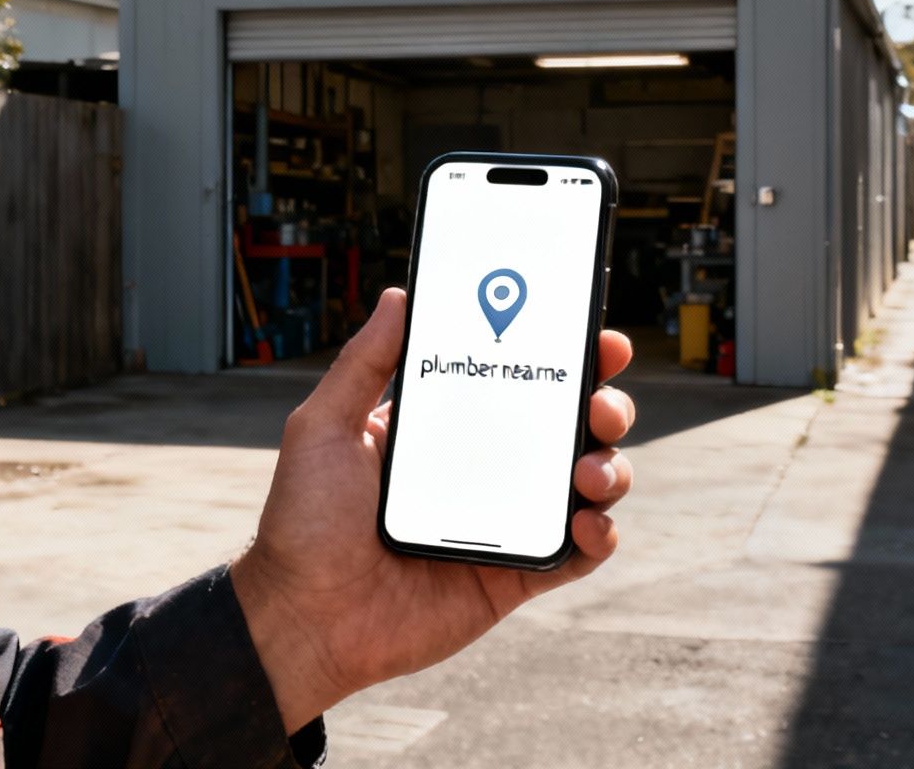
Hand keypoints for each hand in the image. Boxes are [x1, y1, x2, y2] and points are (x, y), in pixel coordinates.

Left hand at [230, 288, 636, 731]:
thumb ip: (364, 363)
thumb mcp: (324, 427)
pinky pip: (577, 555)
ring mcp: (505, 524)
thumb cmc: (304, 523)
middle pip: (569, 427)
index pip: (519, 381)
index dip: (565, 357)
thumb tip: (400, 296)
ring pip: (587, 484)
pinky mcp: (514, 577)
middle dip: (604, 405)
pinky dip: (598, 535)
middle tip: (598, 403)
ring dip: (610, 468)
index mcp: (447, 430)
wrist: (303, 617)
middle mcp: (485, 471)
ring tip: (589, 470)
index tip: (595, 337)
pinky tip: (585, 522)